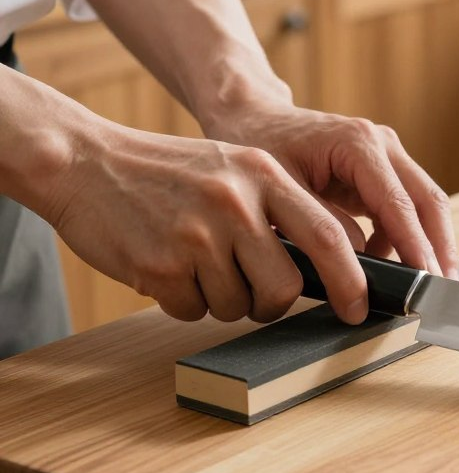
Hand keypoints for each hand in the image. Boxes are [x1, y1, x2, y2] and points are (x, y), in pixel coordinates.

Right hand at [46, 120, 369, 323]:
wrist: (86, 161)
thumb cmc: (168, 172)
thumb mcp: (234, 168)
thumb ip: (278, 208)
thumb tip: (326, 267)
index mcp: (262, 174)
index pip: (327, 234)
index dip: (351, 279)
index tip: (359, 308)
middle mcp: (236, 202)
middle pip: (285, 286)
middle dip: (273, 302)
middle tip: (253, 291)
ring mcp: (197, 235)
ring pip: (238, 306)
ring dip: (220, 298)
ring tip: (194, 260)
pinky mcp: (160, 266)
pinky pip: (193, 311)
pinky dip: (183, 300)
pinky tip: (165, 264)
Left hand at [205, 105, 458, 280]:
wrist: (254, 120)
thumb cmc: (261, 146)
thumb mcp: (283, 189)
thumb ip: (324, 225)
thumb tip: (361, 259)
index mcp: (358, 143)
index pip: (400, 202)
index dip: (416, 245)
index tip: (426, 279)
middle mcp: (382, 144)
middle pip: (429, 201)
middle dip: (439, 248)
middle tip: (441, 289)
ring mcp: (386, 156)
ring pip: (425, 205)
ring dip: (428, 245)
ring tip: (423, 285)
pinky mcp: (382, 171)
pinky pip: (405, 209)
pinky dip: (403, 239)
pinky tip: (389, 266)